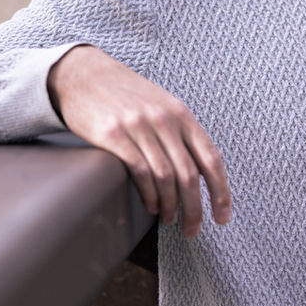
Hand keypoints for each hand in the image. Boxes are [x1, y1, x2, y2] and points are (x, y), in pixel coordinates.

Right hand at [47, 45, 231, 237]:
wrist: (83, 75)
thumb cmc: (125, 95)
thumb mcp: (161, 106)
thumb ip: (180, 133)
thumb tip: (199, 173)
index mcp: (182, 114)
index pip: (211, 158)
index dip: (221, 191)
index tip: (222, 216)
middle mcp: (165, 120)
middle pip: (190, 175)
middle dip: (195, 209)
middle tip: (192, 230)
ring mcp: (140, 126)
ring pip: (166, 177)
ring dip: (171, 206)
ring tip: (169, 220)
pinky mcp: (114, 135)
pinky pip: (140, 172)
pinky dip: (149, 195)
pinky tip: (150, 206)